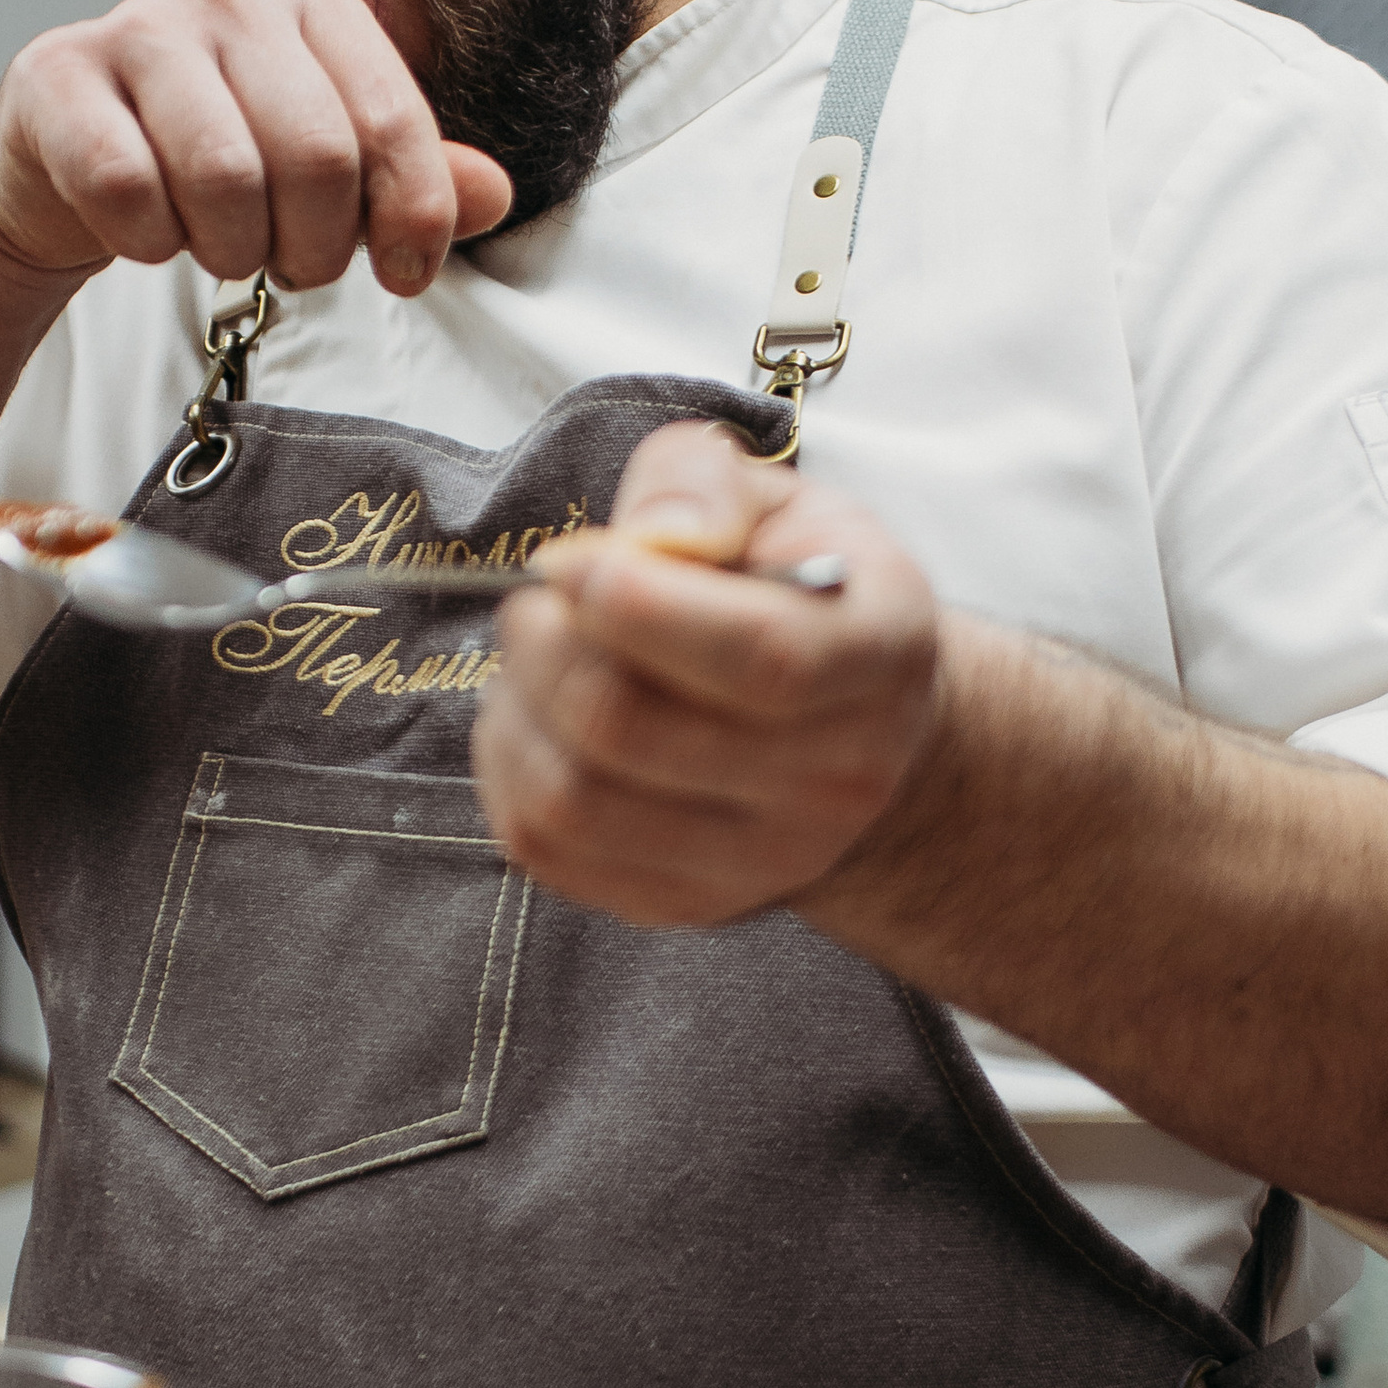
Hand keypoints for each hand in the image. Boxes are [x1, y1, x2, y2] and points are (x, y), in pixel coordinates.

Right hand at [0, 0, 512, 302]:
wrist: (66, 158)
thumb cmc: (215, 154)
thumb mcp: (327, 163)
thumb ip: (411, 175)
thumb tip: (495, 194)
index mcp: (311, 0)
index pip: (391, 122)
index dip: (411, 218)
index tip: (402, 274)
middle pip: (315, 158)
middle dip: (314, 246)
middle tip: (290, 263)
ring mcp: (136, 29)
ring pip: (222, 178)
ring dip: (231, 250)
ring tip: (221, 247)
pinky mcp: (57, 78)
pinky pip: (125, 189)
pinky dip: (147, 241)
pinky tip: (149, 232)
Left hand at [471, 419, 942, 927]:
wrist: (858, 732)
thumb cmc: (802, 597)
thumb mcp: (779, 501)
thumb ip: (705, 483)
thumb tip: (656, 540)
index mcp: (878, 656)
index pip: (760, 657)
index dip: (637, 605)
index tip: (569, 562)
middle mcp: (836, 781)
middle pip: (633, 729)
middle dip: (548, 644)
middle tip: (541, 600)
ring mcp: (761, 861)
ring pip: (574, 800)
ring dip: (517, 708)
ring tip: (536, 656)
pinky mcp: (683, 904)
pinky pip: (544, 847)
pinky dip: (508, 768)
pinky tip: (536, 718)